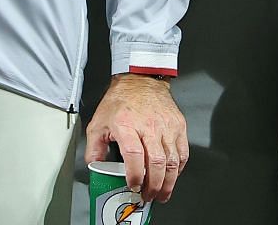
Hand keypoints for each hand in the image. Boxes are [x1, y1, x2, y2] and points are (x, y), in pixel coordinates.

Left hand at [84, 74, 187, 204]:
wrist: (141, 80)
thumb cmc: (121, 101)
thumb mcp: (98, 124)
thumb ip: (94, 149)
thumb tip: (96, 168)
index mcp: (126, 126)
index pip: (134, 155)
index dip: (135, 175)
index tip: (133, 186)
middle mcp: (149, 126)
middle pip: (156, 162)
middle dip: (154, 185)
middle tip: (149, 196)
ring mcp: (167, 126)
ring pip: (173, 160)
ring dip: (168, 181)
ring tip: (162, 193)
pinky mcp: (179, 125)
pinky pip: (183, 152)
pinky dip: (179, 167)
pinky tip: (172, 175)